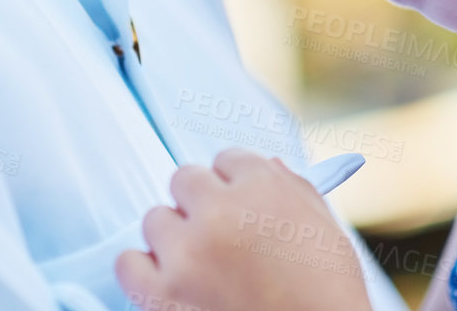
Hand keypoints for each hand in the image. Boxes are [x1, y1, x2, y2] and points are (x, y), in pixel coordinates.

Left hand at [114, 148, 374, 310]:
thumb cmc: (328, 296)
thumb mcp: (326, 231)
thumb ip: (294, 191)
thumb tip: (268, 168)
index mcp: (264, 188)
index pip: (228, 160)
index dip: (235, 186)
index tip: (239, 205)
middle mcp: (221, 211)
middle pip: (185, 180)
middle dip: (201, 205)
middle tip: (219, 236)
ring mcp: (188, 252)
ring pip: (156, 219)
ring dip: (174, 238)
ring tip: (201, 267)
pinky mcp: (162, 295)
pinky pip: (128, 263)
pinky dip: (143, 272)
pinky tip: (169, 283)